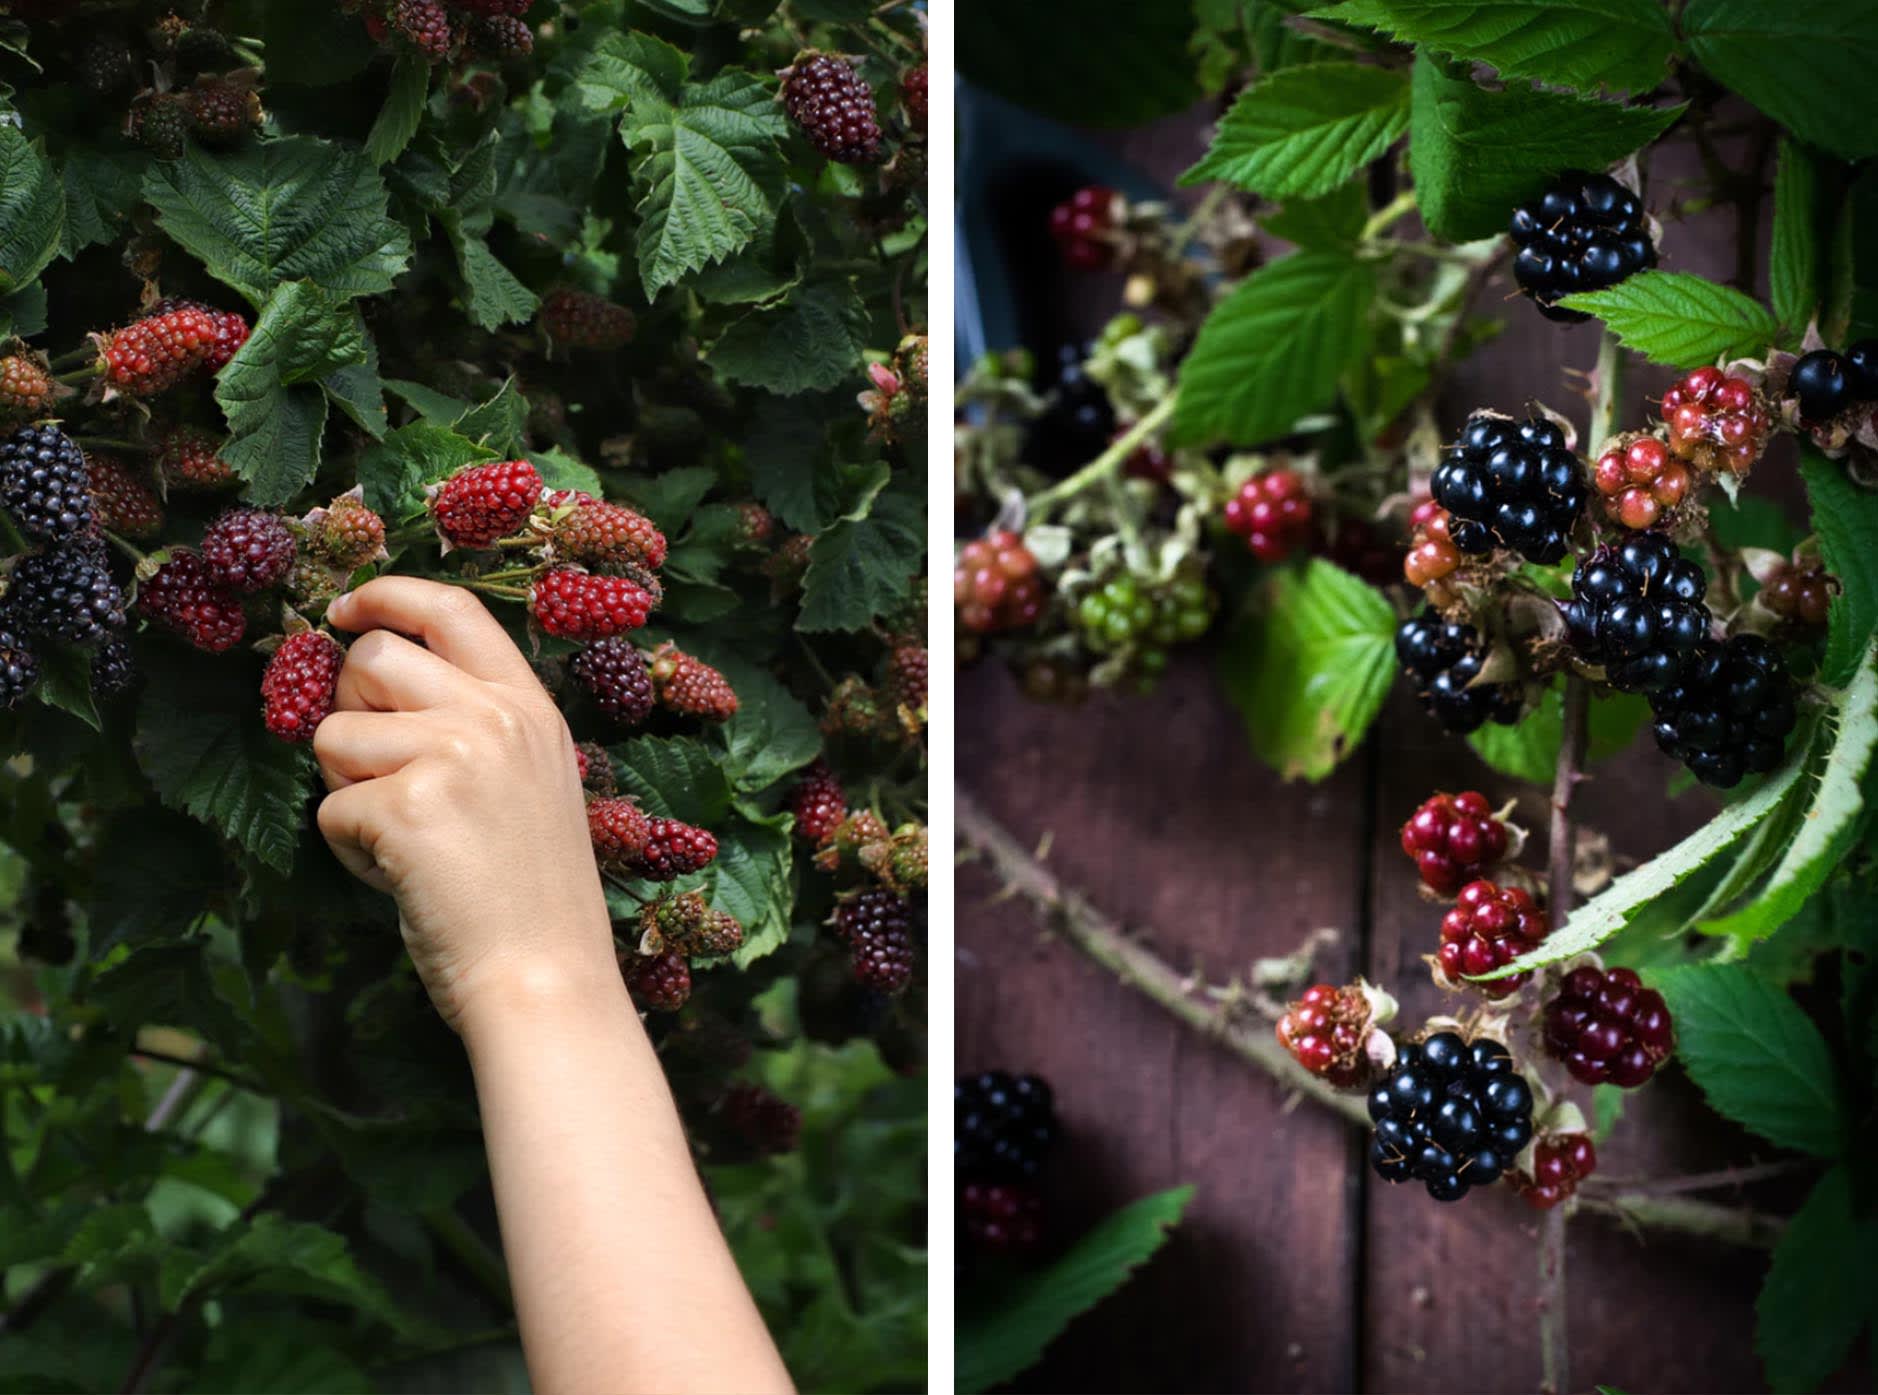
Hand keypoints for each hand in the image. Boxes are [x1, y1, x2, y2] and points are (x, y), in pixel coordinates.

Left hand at [313, 577, 613, 1031]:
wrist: (547, 978)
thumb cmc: (533, 898)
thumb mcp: (532, 784)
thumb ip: (473, 725)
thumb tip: (371, 680)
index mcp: (529, 708)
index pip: (450, 608)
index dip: (387, 596)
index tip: (346, 611)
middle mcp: (495, 717)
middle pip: (372, 659)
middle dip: (348, 709)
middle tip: (378, 774)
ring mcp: (454, 756)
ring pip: (333, 734)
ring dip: (347, 791)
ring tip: (403, 842)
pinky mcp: (408, 807)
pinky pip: (330, 808)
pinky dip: (350, 851)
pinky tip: (401, 878)